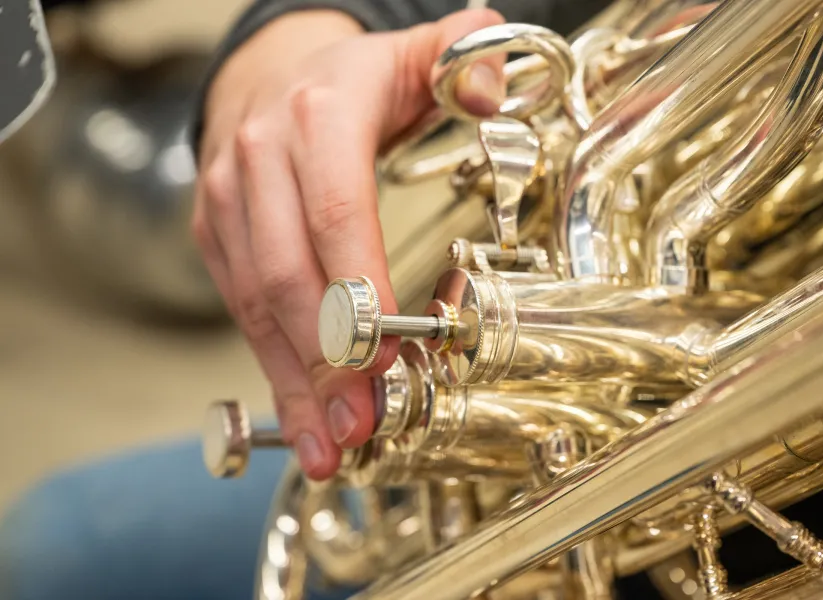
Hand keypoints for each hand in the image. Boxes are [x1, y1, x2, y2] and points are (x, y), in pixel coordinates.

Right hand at [192, 8, 505, 478]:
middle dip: (326, 359)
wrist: (266, 77)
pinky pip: (242, 310)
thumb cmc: (349, 82)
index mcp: (320, 117)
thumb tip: (489, 90)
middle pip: (289, 275)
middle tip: (362, 421)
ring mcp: (231, 202)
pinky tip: (302, 411)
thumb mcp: (416, 55)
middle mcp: (261, 160)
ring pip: (257, 306)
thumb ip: (464, 57)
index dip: (358, 287)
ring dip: (296, 382)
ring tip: (331, 443)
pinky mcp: (217, 236)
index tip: (384, 352)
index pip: (337, 211)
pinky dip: (274, 366)